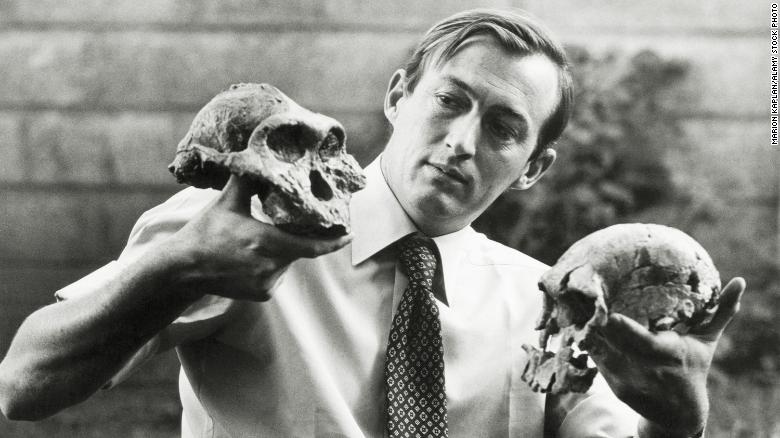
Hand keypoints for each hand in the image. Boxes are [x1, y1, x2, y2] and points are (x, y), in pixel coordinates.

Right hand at [165, 174, 351, 300]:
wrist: (183, 269)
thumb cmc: (205, 232)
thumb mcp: (228, 201)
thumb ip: (248, 179)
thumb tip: (260, 153)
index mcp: (266, 242)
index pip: (312, 246)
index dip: (333, 241)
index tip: (350, 233)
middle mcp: (270, 266)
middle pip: (300, 250)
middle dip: (301, 237)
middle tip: (302, 223)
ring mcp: (267, 283)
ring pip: (289, 262)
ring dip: (285, 250)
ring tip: (260, 239)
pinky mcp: (262, 294)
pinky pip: (278, 274)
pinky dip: (274, 263)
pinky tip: (254, 255)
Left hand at [587, 277, 745, 436]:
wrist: (679, 410)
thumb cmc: (693, 366)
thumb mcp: (706, 342)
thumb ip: (721, 312)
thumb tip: (740, 282)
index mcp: (668, 354)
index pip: (645, 343)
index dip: (627, 330)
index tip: (612, 316)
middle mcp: (646, 369)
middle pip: (615, 345)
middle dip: (597, 325)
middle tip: (580, 298)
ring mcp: (627, 379)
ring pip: (600, 352)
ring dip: (586, 331)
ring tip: (572, 306)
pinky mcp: (612, 385)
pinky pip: (596, 360)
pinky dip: (586, 344)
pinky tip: (575, 324)